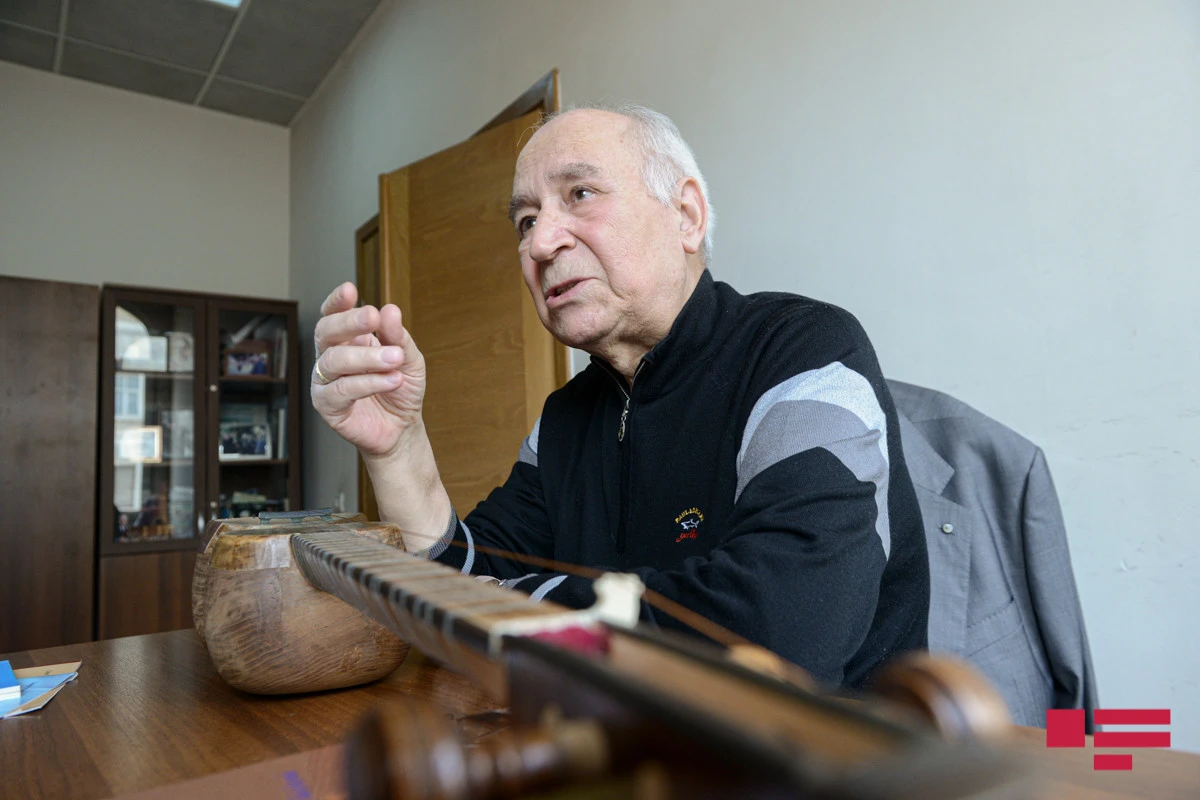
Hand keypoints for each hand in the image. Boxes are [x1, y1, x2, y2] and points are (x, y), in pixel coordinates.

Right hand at [311, 282, 426, 457]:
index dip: (337, 302)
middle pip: (325, 332)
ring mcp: (326, 381)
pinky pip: (341, 390)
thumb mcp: (409, 359)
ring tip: (395, 358)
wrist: (403, 428)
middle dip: (348, 321)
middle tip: (372, 317)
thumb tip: (390, 309)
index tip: (350, 290)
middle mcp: (331, 357)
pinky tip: (391, 380)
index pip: (333, 315)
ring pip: (333, 360)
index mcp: (348, 340)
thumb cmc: (401, 389)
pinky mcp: (328, 406)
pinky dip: (368, 382)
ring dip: (366, 356)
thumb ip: (398, 337)